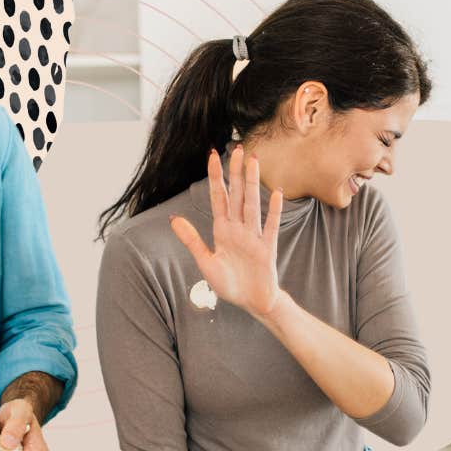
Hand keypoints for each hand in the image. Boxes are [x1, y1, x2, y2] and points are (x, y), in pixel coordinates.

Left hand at [170, 147, 284, 318]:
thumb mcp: (206, 262)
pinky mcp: (267, 249)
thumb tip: (173, 218)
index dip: (216, 177)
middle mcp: (238, 229)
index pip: (218, 198)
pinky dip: (273, 211)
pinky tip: (276, 194)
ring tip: (254, 162)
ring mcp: (254, 237)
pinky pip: (271, 227)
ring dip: (253, 184)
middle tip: (238, 148)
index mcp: (222, 230)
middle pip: (237, 195)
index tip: (213, 155)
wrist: (252, 303)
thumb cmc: (230, 284)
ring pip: (252, 205)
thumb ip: (192, 240)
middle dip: (236, 172)